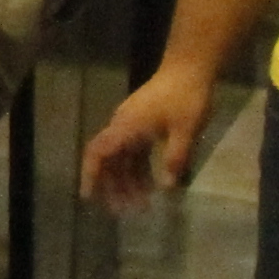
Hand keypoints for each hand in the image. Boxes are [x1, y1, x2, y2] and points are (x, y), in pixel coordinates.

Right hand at [84, 67, 211, 210]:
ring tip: (141, 203)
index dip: (91, 175)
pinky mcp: (143, 122)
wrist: (190, 67)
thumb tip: (166, 188)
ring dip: (128, 180)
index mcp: (126, 127)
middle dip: (114, 187)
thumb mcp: (185, 131)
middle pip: (109, 160)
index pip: (98, 153)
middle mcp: (123, 126)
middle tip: (125, 212)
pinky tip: (152, 184)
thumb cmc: (186, 97)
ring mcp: (132, 123)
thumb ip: (174, 159)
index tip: (89, 197)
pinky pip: (134, 150)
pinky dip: (139, 168)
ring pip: (122, 157)